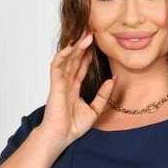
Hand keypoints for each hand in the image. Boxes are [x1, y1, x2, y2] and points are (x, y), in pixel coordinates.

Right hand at [39, 32, 116, 147]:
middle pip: (74, 58)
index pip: (81, 66)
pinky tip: (72, 46)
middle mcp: (66, 82)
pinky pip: (58, 66)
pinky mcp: (55, 85)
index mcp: (73, 87)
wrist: (61, 137)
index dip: (88, 54)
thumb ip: (103, 95)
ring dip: (76, 46)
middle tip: (93, 31)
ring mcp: (60, 82)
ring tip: (87, 35)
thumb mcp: (95, 110)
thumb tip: (113, 80)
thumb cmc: (73, 127)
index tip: (98, 42)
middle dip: (83, 44)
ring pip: (67, 59)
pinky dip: (64, 55)